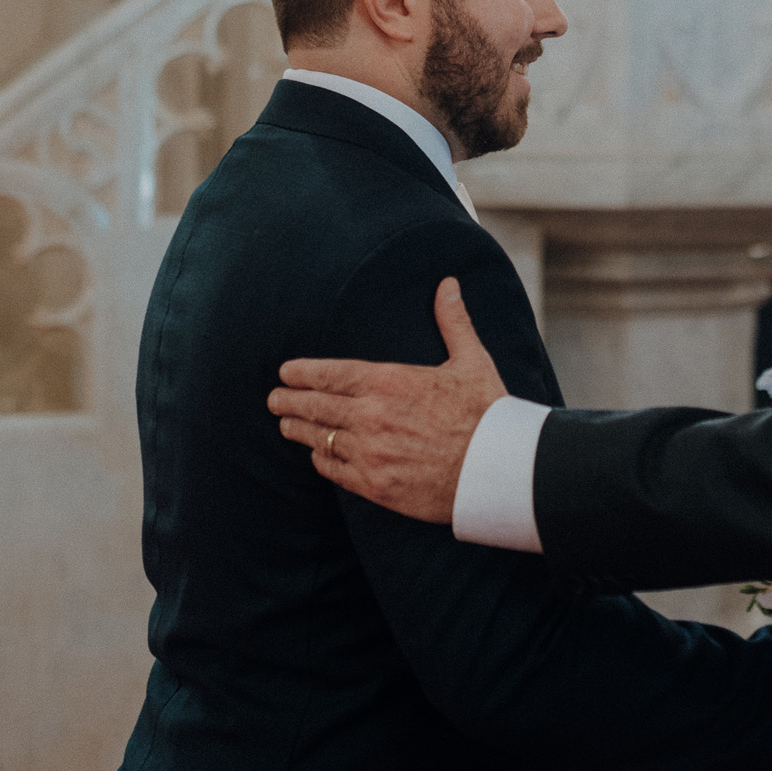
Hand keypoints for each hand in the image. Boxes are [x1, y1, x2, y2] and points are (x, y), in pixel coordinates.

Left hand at [268, 278, 506, 521]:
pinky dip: (322, 461)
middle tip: (274, 398)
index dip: (303, 373)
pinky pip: (335, 470)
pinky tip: (317, 456)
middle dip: (290, 401)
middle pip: (316, 406)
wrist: (497, 469)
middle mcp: (371, 416)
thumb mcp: (471, 360)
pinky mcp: (375, 486)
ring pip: (320, 439)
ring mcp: (370, 453)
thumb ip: (452, 322)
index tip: (285, 372)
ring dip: (299, 430)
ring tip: (286, 425)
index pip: (331, 374)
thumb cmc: (487, 412)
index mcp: (390, 382)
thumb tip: (448, 285)